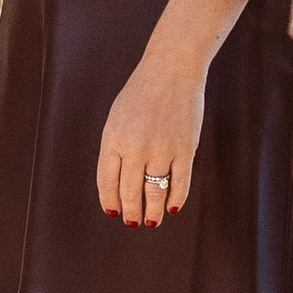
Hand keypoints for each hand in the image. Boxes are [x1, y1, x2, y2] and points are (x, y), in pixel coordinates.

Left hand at [98, 41, 207, 227]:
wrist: (171, 70)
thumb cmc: (141, 94)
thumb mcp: (117, 118)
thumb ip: (116, 149)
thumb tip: (119, 184)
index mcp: (113, 139)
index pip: (107, 181)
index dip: (110, 201)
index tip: (114, 212)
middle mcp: (135, 148)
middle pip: (130, 192)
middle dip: (131, 212)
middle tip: (133, 222)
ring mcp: (161, 150)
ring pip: (155, 193)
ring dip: (152, 212)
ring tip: (151, 222)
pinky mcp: (185, 149)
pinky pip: (180, 183)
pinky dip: (175, 199)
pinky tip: (172, 207)